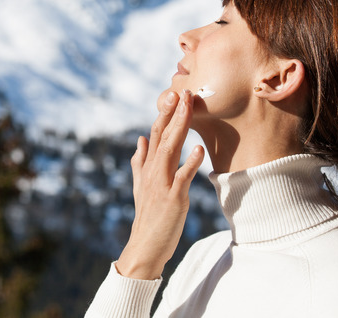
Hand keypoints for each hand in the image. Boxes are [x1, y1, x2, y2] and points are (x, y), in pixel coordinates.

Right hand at [115, 89, 204, 279]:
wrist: (145, 245)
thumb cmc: (147, 216)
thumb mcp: (140, 186)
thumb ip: (139, 162)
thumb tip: (139, 139)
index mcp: (147, 167)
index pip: (154, 134)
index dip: (164, 114)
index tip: (173, 94)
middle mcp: (152, 171)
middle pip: (162, 136)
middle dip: (173, 113)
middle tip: (183, 92)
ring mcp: (161, 184)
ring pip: (169, 150)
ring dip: (179, 128)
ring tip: (188, 109)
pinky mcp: (173, 198)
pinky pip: (182, 178)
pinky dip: (189, 163)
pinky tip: (198, 149)